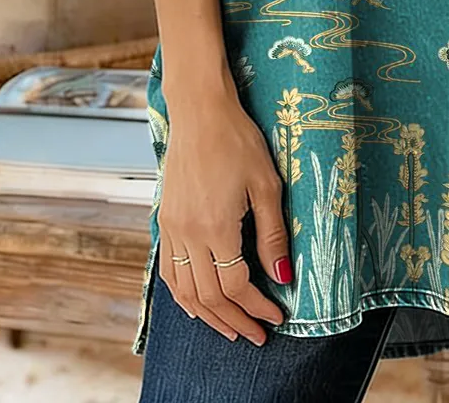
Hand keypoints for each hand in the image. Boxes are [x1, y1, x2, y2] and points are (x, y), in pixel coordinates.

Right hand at [157, 88, 290, 344]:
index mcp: (216, 227)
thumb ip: (273, 233)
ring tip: (230, 328)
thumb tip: (283, 276)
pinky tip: (196, 304)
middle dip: (235, 320)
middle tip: (257, 335)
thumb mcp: (266, 184)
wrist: (199, 112)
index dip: (258, 306)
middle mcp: (188, 234)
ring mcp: (172, 228)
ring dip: (208, 316)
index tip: (276, 317)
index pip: (237, 285)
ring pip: (184, 291)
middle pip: (209, 297)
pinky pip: (167, 271)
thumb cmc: (238, 140)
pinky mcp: (164, 219)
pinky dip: (182, 296)